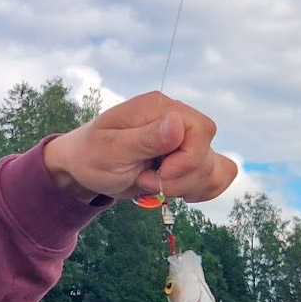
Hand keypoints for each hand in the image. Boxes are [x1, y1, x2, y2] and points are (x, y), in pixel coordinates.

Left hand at [43, 91, 236, 202]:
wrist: (82, 167)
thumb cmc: (90, 154)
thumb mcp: (111, 149)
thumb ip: (145, 138)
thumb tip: (177, 123)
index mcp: (160, 108)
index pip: (201, 130)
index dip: (186, 160)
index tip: (158, 174)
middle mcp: (178, 119)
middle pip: (207, 154)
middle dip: (179, 179)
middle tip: (144, 180)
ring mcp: (186, 140)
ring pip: (215, 169)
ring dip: (186, 187)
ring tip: (153, 185)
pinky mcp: (188, 159)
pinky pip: (218, 175)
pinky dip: (203, 189)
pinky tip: (179, 194)